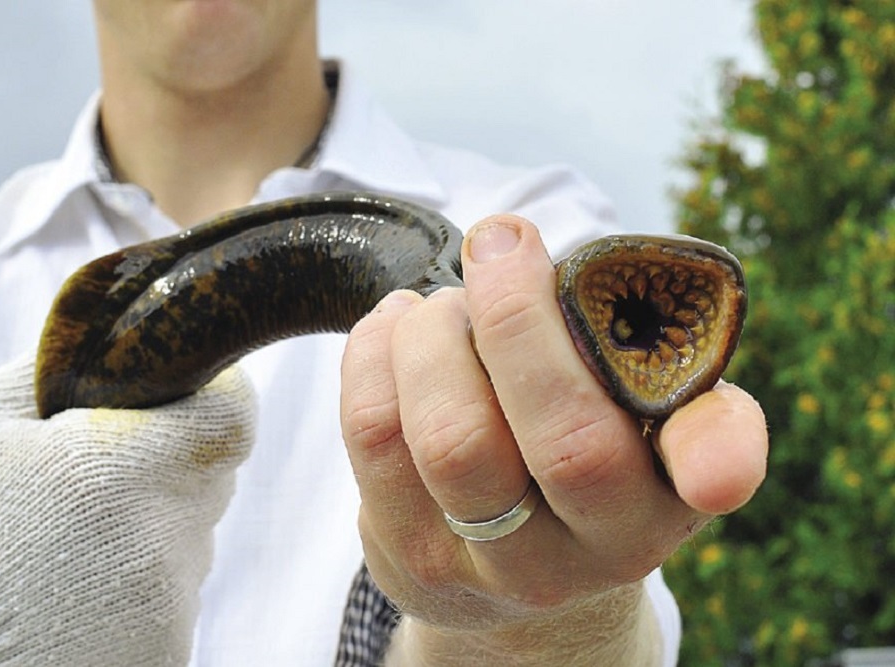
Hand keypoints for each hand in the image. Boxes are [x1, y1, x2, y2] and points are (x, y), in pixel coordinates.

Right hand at [0, 353, 254, 665]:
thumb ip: (69, 360)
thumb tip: (134, 330)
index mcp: (114, 475)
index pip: (231, 415)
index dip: (212, 394)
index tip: (178, 393)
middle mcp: (158, 546)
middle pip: (211, 471)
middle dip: (169, 456)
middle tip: (99, 471)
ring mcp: (168, 609)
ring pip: (194, 530)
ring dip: (152, 518)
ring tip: (77, 536)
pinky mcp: (169, 652)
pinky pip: (178, 587)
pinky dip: (143, 576)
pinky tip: (86, 585)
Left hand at [340, 215, 767, 665]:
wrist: (513, 554)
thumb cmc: (578, 445)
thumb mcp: (636, 415)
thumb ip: (644, 354)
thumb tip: (599, 279)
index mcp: (666, 495)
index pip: (704, 474)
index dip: (722, 459)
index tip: (714, 467)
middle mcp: (592, 549)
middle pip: (563, 441)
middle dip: (516, 316)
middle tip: (497, 243)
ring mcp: (492, 564)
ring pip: (451, 436)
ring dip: (434, 335)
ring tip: (440, 309)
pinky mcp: (407, 553)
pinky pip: (374, 432)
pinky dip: (375, 352)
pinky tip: (397, 331)